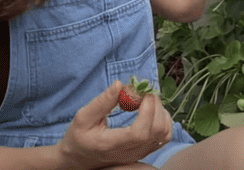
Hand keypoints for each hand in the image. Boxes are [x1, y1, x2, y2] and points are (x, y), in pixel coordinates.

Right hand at [57, 80, 172, 168]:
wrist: (80, 159)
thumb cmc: (80, 137)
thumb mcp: (82, 117)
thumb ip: (102, 102)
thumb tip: (120, 84)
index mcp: (110, 144)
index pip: (138, 133)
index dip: (147, 111)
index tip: (142, 94)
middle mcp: (128, 153)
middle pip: (156, 131)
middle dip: (155, 106)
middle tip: (144, 92)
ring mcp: (139, 154)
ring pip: (164, 134)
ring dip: (161, 112)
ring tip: (146, 101)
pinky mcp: (145, 151)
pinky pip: (164, 137)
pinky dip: (163, 120)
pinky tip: (150, 111)